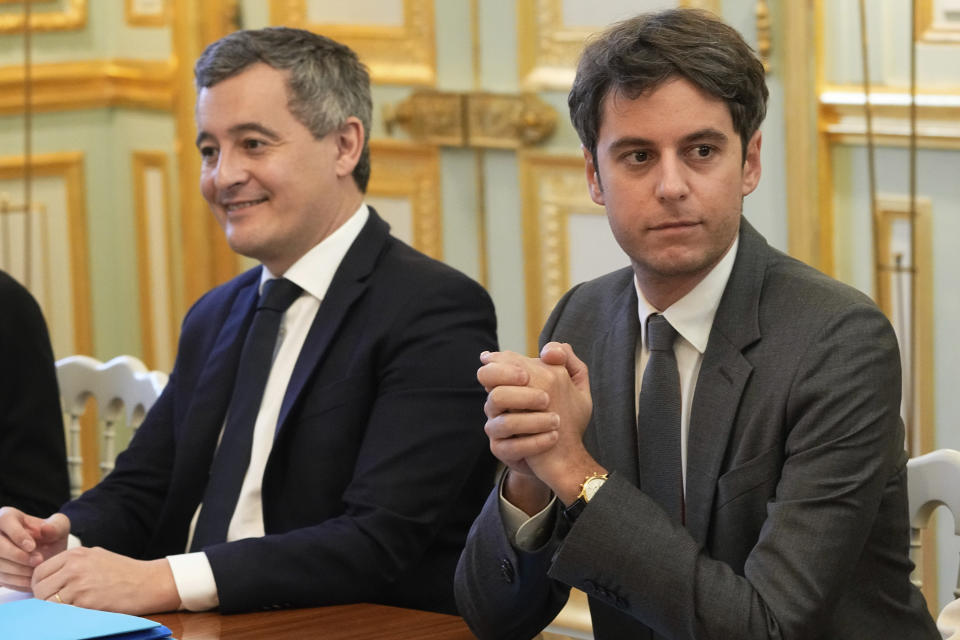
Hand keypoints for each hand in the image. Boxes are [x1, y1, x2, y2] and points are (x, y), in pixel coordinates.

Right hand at [0, 507, 68, 590]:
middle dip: (17, 555)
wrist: (46, 555)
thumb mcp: (60, 527)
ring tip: (36, 573)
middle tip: (38, 562)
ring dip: (16, 570)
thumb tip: (45, 529)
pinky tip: (29, 582)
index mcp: (8, 516)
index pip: (5, 520)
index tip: (32, 547)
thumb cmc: (51, 537)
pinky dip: (14, 581)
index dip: (17, 535)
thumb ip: (56, 526)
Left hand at [32, 547, 180, 614]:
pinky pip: (62, 612)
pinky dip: (65, 615)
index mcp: (76, 554)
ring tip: (70, 608)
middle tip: (58, 603)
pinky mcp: (86, 602)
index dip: (40, 585)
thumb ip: (73, 563)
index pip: (40, 572)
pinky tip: (79, 612)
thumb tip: (50, 577)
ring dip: (54, 608)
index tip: (48, 592)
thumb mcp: (97, 557)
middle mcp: (74, 567)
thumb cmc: (124, 572)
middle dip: (45, 598)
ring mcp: (79, 585)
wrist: (148, 582)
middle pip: (40, 588)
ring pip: (47, 602)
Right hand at [478, 344, 598, 503]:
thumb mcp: (572, 385)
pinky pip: (510, 446)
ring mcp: (497, 428)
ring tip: (556, 421)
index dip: (506, 369)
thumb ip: (565, 361)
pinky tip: (553, 437)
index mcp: (510, 383)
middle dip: (518, 393)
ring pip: (504, 421)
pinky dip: (534, 442)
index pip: (493, 368)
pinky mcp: (501, 450)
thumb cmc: (563, 413)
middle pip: (493, 394)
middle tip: (546, 398)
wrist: (562, 452)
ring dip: (533, 421)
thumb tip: (548, 350)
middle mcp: (498, 404)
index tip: (528, 375)